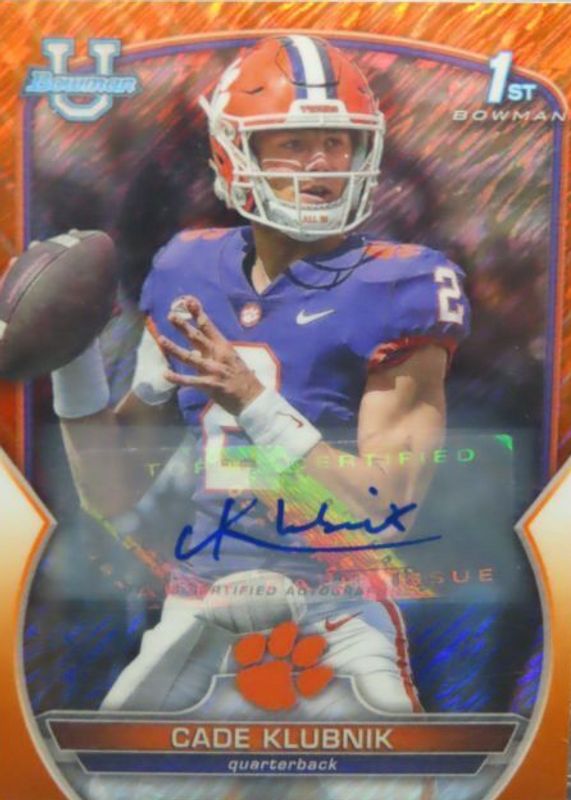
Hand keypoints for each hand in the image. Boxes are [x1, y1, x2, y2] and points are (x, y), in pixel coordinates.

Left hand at [159, 296, 263, 415]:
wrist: (252, 397)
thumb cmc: (241, 377)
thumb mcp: (231, 358)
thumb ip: (213, 352)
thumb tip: (195, 348)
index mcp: (224, 347)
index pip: (208, 326)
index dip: (197, 313)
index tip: (188, 301)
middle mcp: (218, 355)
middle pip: (197, 338)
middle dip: (183, 326)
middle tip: (171, 316)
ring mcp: (213, 370)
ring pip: (190, 357)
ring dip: (174, 348)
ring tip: (162, 340)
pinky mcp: (210, 385)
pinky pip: (190, 381)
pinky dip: (177, 378)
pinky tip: (166, 374)